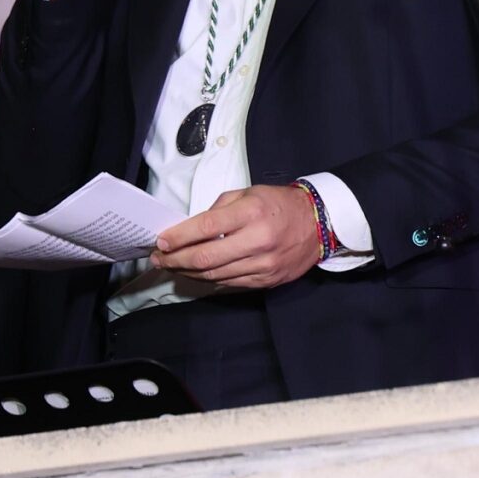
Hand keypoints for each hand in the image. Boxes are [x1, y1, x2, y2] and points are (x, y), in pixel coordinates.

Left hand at [152, 184, 322, 289]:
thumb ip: (219, 208)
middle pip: (206, 257)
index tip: (161, 241)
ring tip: (173, 266)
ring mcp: (263, 264)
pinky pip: (231, 284)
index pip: (206, 227)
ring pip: (215, 275)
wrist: (318, 223)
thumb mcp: (249, 193)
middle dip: (176, 259)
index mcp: (251, 212)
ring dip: (189, 272)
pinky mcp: (267, 280)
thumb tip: (191, 227)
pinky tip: (196, 274)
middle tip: (160, 258)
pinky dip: (209, 280)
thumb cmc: (279, 204)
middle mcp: (258, 240)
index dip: (179, 236)